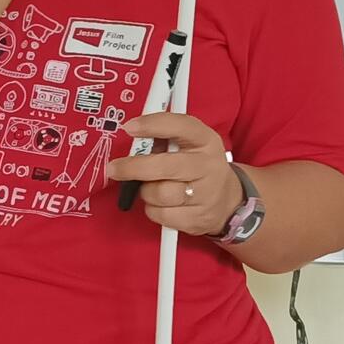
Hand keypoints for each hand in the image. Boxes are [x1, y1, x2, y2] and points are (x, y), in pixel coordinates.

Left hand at [106, 112, 241, 235]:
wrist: (229, 202)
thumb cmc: (197, 168)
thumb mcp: (190, 145)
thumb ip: (164, 138)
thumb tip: (132, 138)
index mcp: (206, 141)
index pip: (181, 127)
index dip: (153, 125)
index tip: (129, 127)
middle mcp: (208, 166)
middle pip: (164, 167)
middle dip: (133, 167)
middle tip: (114, 168)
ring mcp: (205, 194)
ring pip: (159, 193)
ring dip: (145, 191)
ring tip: (151, 188)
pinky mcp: (197, 219)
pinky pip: (160, 215)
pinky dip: (152, 209)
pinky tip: (161, 204)